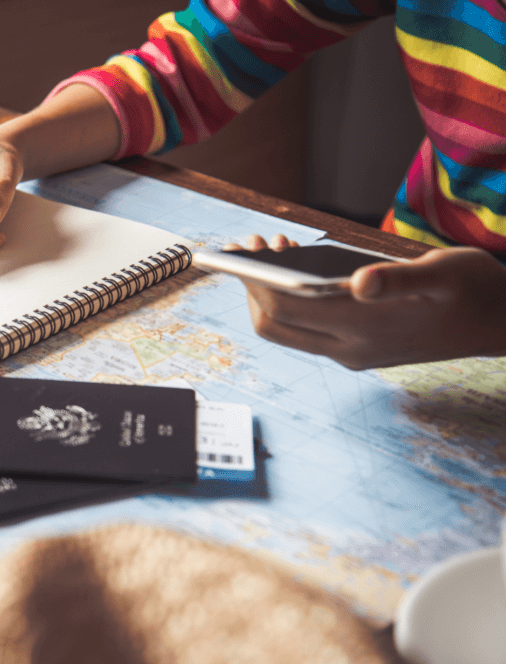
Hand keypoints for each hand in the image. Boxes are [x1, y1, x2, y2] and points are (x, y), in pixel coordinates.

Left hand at [234, 235, 505, 368]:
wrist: (503, 324)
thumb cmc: (476, 290)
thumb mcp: (446, 272)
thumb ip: (400, 277)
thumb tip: (359, 282)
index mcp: (363, 329)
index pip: (284, 308)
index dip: (256, 279)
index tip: (247, 249)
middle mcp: (349, 350)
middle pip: (273, 324)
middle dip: (254, 287)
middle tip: (255, 245)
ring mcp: (351, 354)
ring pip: (287, 329)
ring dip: (271, 293)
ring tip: (275, 249)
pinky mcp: (357, 350)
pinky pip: (307, 329)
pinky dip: (294, 300)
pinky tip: (301, 268)